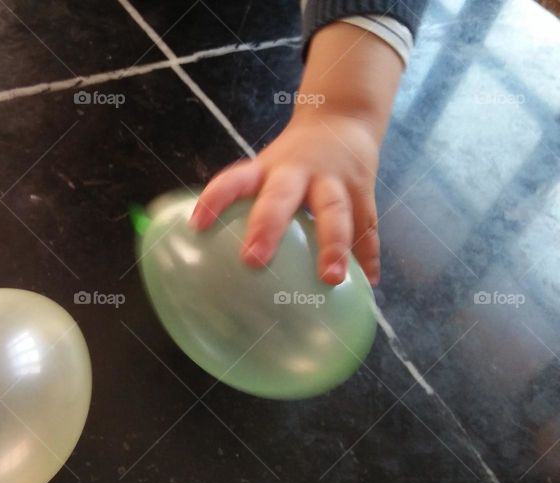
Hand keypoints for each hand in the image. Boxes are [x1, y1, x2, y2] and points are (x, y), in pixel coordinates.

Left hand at [189, 110, 380, 285]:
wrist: (342, 117)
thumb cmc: (292, 159)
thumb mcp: (265, 168)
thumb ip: (245, 203)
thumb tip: (209, 250)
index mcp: (266, 169)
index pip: (234, 179)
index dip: (215, 199)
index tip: (197, 225)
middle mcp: (298, 172)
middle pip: (281, 196)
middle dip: (268, 227)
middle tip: (252, 261)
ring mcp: (334, 180)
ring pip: (334, 211)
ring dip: (333, 245)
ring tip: (331, 278)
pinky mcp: (363, 191)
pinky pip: (366, 225)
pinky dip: (367, 255)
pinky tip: (367, 282)